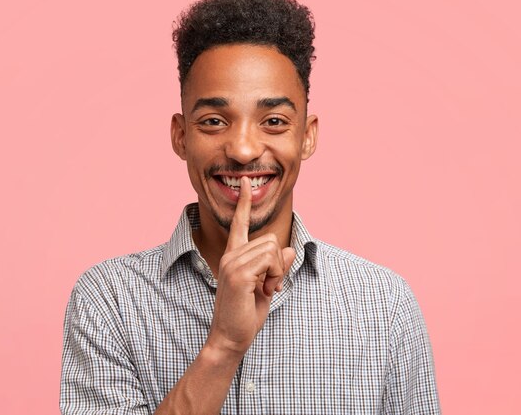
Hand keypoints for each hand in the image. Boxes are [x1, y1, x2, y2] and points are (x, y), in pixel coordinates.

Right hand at [206, 176, 295, 356]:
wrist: (231, 337)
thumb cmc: (246, 313)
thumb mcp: (268, 285)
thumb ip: (278, 265)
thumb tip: (290, 250)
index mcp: (234, 255)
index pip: (239, 223)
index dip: (244, 203)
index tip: (246, 183)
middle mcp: (231, 254)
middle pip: (271, 240)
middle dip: (278, 264)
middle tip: (266, 285)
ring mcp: (232, 262)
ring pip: (273, 249)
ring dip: (276, 272)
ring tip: (262, 289)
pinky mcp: (238, 273)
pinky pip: (270, 261)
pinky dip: (274, 277)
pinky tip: (262, 290)